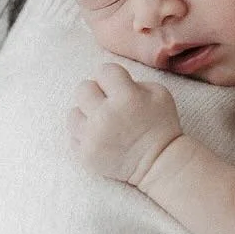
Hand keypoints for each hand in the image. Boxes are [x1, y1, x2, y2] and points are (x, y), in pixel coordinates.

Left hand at [69, 62, 182, 187]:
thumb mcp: (160, 94)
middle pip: (83, 88)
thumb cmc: (161, 125)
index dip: (112, 78)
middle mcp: (106, 115)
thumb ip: (134, 80)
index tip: (118, 89)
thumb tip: (110, 82)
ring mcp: (93, 137)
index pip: (104, 71)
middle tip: (107, 104)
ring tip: (101, 124)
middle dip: (95, 94)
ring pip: (73, 114)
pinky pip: (73, 137)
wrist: (159, 163)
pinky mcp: (86, 155)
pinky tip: (101, 140)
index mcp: (127, 97)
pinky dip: (85, 138)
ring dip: (86, 116)